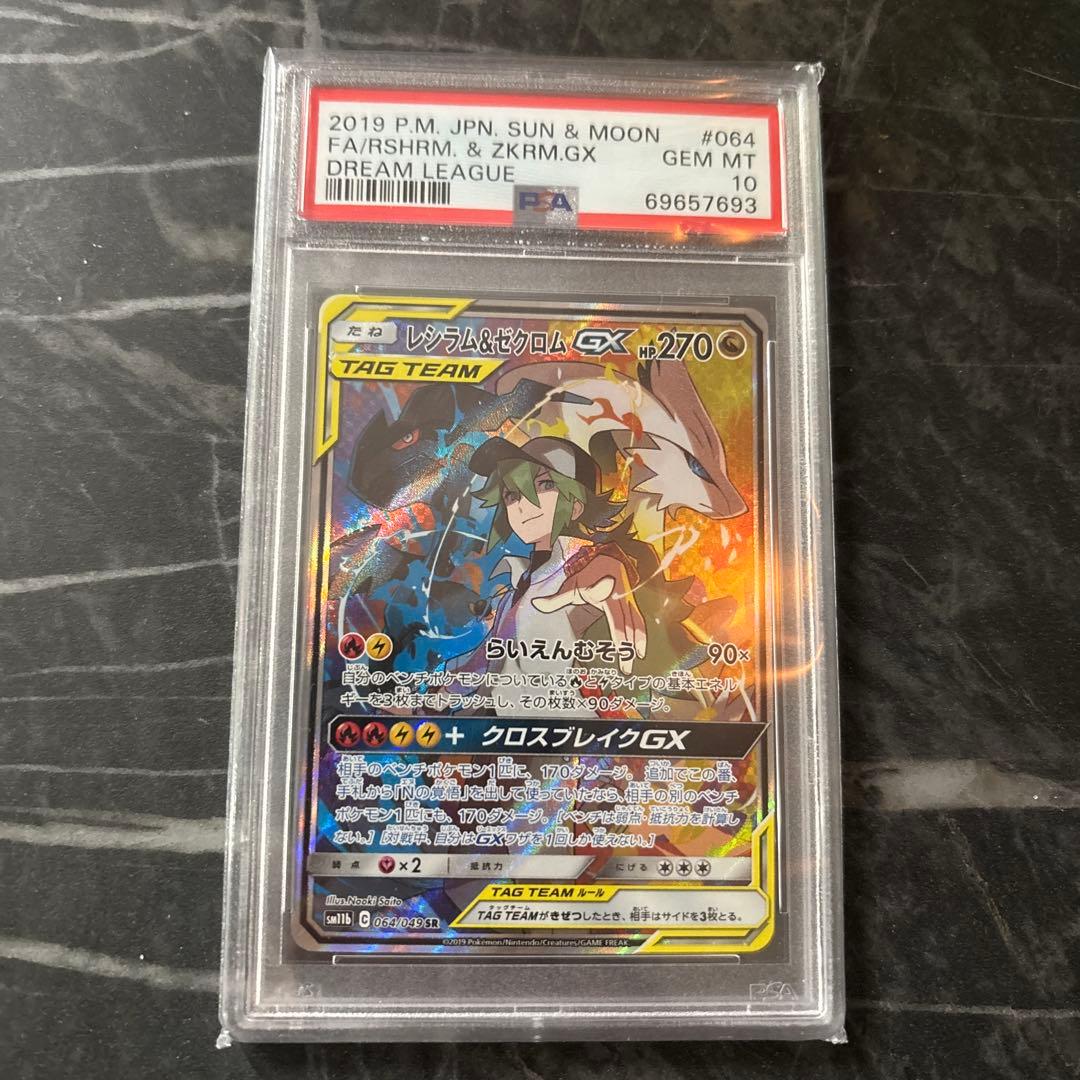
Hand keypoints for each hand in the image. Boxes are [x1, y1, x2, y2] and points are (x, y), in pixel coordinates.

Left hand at [532, 554, 646, 674]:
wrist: (609, 559)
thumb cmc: (588, 574)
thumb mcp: (571, 585)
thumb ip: (555, 599)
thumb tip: (536, 604)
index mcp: (606, 595)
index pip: (615, 618)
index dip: (619, 634)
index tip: (621, 647)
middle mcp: (621, 599)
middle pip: (627, 626)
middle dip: (628, 647)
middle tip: (625, 668)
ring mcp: (629, 602)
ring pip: (637, 624)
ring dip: (638, 643)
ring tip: (637, 660)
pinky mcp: (633, 604)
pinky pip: (639, 621)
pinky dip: (641, 636)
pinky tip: (640, 651)